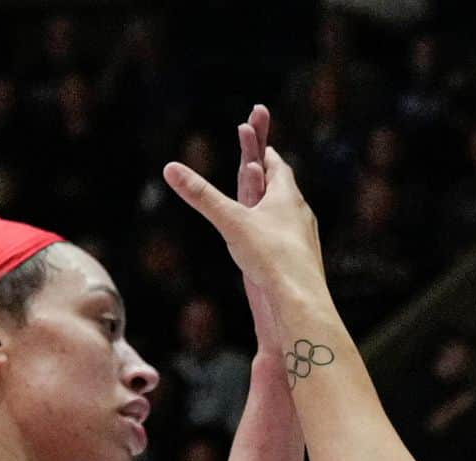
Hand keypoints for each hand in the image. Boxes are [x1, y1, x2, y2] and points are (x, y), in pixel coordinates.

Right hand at [164, 137, 323, 301]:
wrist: (301, 299)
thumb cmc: (269, 256)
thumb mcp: (230, 221)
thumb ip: (201, 195)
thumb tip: (169, 168)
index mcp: (286, 194)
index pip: (276, 164)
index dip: (264, 152)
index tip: (259, 146)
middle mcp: (300, 212)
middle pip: (284, 187)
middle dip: (270, 175)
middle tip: (262, 166)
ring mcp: (306, 237)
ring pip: (291, 213)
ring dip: (277, 204)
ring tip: (269, 202)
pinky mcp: (306, 260)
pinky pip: (293, 239)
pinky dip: (281, 231)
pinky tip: (277, 242)